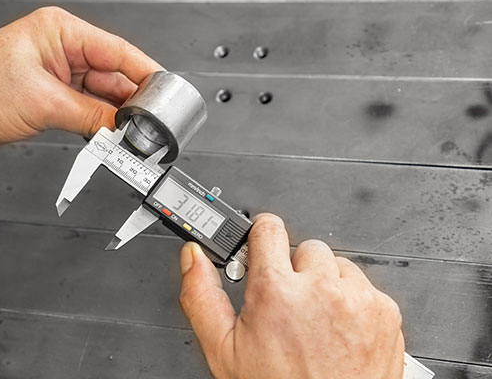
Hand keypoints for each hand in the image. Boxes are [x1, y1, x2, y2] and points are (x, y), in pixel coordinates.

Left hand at [0, 6, 160, 156]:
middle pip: (114, 75)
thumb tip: (122, 128)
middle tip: (149, 124)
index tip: (167, 89)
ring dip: (116, 116)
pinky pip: (88, 108)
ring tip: (131, 134)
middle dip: (132, 101)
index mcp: (62, 32)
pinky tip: (111, 134)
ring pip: (103, 95)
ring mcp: (62, 73)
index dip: (146, 72)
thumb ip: (90, 116)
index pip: (118, 51)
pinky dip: (100, 122)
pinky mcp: (56, 94)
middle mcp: (65, 50)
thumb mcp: (44, 101)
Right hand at [179, 213, 403, 378]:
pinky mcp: (384, 311)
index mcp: (276, 291)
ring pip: (335, 265)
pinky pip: (363, 286)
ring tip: (315, 319)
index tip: (261, 245)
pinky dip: (351, 301)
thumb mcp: (224, 350)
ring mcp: (357, 298)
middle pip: (303, 247)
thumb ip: (201, 295)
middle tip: (288, 303)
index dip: (260, 236)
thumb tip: (193, 258)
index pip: (268, 228)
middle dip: (293, 269)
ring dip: (324, 284)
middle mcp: (320, 288)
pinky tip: (338, 328)